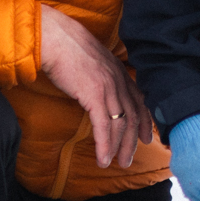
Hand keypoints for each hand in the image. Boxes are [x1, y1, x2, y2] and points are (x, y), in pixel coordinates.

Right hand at [38, 4, 153, 168]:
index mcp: (118, 70)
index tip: (146, 137)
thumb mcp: (91, 59)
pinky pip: (103, 126)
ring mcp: (108, 87)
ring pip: (121, 124)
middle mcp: (118, 79)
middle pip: (133, 116)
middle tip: (129, 159)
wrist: (53, 37)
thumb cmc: (65, 46)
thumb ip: (99, 73)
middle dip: (133, 140)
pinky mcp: (94, 94)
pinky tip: (103, 159)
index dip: (144, 120)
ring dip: (119, 147)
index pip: (139, 99)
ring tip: (116, 163)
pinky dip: (104, 145)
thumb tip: (94, 86)